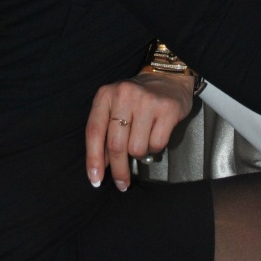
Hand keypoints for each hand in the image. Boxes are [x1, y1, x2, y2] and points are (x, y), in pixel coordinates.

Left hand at [85, 72, 194, 191]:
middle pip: (116, 145)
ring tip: (143, 140)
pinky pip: (156, 144)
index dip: (93, 159)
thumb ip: (105, 132)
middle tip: (122, 183)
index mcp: (105, 95)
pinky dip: (155, 148)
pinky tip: (155, 135)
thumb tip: (101, 165)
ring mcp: (147, 101)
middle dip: (118, 170)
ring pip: (137, 148)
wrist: (167, 77)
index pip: (94, 131)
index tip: (95, 179)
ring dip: (140, 153)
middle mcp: (124, 95)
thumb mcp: (114, 107)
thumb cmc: (136, 99)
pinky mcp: (167, 109)